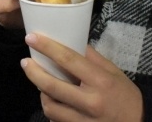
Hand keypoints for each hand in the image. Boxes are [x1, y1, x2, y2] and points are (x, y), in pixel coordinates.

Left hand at [21, 34, 142, 121]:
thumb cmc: (125, 95)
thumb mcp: (113, 72)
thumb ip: (92, 58)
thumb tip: (71, 41)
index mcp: (100, 81)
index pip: (68, 59)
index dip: (47, 47)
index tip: (31, 38)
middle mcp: (91, 102)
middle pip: (52, 86)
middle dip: (34, 73)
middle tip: (25, 63)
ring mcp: (84, 121)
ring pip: (50, 107)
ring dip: (42, 94)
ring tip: (40, 84)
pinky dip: (52, 111)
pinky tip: (54, 102)